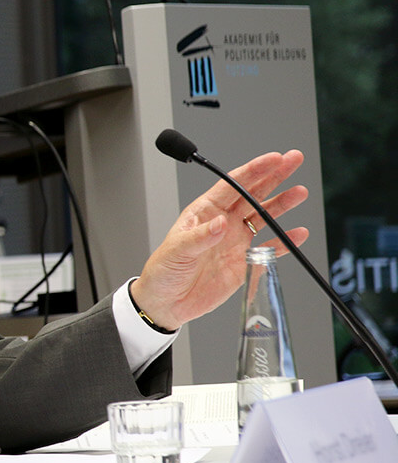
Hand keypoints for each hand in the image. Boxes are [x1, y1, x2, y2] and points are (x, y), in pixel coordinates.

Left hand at [132, 149, 309, 329]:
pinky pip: (270, 248)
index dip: (254, 171)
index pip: (232, 185)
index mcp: (204, 212)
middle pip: (252, 194)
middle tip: (293, 160)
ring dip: (282, 204)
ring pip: (263, 216)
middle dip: (274, 176)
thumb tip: (220, 223)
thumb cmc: (163, 272)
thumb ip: (200, 237)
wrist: (167, 302)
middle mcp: (222, 222)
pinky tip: (298, 232)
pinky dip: (285, 240)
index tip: (273, 159)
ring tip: (299, 192)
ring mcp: (235, 240)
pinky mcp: (244, 262)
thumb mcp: (176, 251)